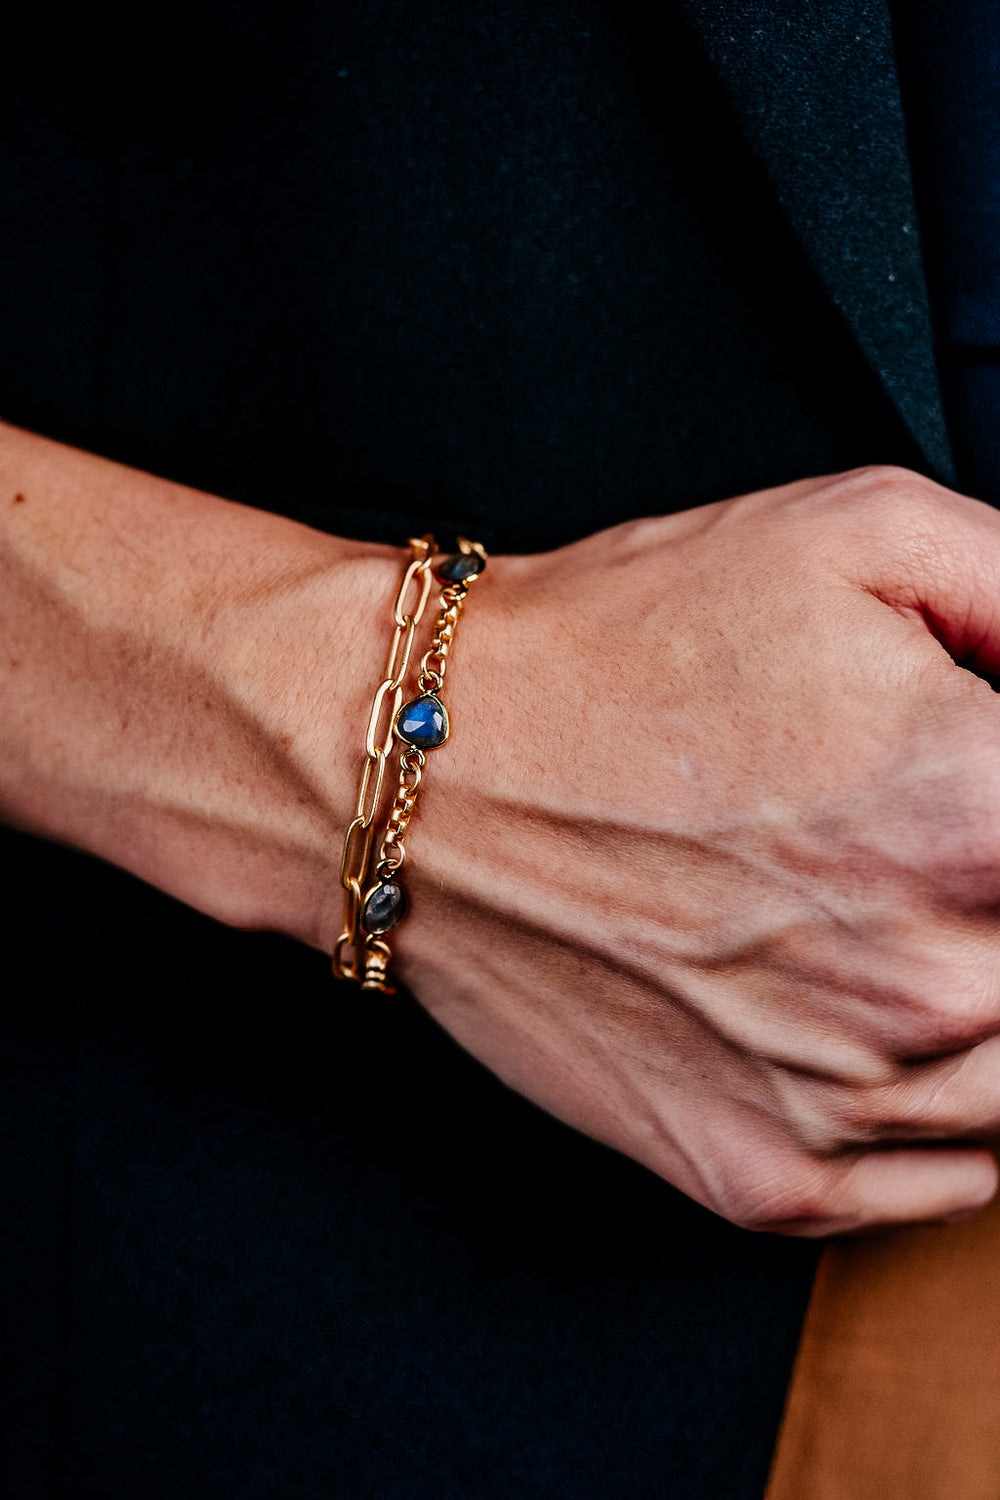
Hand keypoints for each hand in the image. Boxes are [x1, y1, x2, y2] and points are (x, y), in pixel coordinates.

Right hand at [392, 466, 999, 1234]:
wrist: (426, 772)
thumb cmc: (615, 653)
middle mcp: (930, 980)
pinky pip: (945, 1185)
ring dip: (996, 1004)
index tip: (987, 796)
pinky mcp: (762, 1171)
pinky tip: (898, 1031)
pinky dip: (955, 1119)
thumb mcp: (859, 533)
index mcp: (982, 815)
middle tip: (933, 847)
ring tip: (914, 926)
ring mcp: (843, 1098)